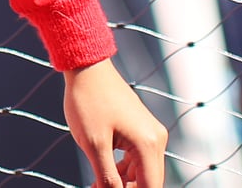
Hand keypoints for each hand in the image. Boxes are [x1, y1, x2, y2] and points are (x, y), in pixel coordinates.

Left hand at [64, 59, 166, 186]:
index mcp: (148, 145)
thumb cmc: (87, 102)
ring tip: (96, 184)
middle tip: (98, 187)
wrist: (86, 66)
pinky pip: (137, 158)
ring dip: (124, 183)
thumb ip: (107, 177)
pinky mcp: (141, 128)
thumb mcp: (93, 145)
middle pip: (149, 181)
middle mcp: (156, 139)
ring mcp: (151, 132)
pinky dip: (123, 169)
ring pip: (142, 171)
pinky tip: (103, 173)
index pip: (150, 187)